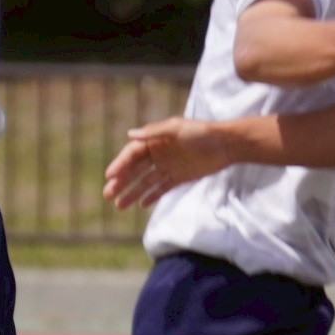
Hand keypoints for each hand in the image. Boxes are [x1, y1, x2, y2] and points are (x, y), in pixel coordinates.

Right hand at [103, 117, 235, 208]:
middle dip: (120, 182)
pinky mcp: (179, 177)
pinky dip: (151, 196)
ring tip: (119, 205)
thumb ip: (153, 132)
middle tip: (107, 195)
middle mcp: (159, 153)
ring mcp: (168, 166)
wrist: (226, 145)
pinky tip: (141, 204)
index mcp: (155, 140)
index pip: (132, 154)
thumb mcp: (176, 129)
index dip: (120, 164)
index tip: (110, 176)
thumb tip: (130, 134)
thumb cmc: (201, 132)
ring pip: (145, 182)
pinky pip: (161, 188)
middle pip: (135, 170)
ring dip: (132, 192)